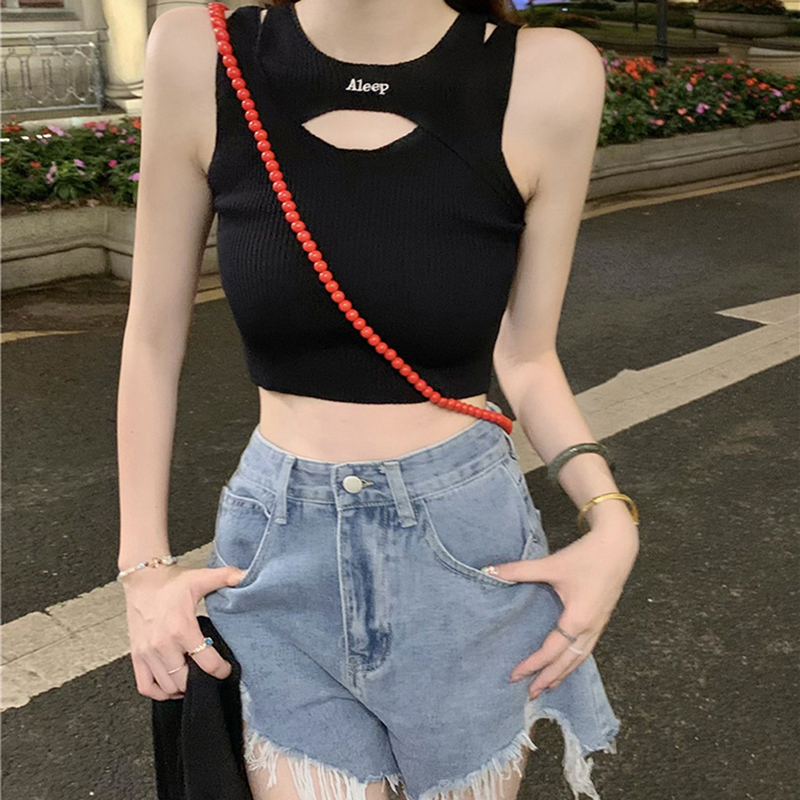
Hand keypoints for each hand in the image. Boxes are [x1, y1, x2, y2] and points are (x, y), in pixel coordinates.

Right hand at [122, 563, 244, 699]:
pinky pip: (146, 687)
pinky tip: (171, 685)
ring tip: (193, 678)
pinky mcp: (136, 656)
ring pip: (167, 687)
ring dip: (182, 688)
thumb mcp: (201, 577)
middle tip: (209, 674)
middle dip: (201, 680)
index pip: (207, 662)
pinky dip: (159, 692)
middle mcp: (163, 645)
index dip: (221, 670)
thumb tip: (247, 575)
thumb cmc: (171, 582)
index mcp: (182, 628)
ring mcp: (147, 653)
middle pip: (185, 680)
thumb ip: (226, 577)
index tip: (226, 669)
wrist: (142, 579)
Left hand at [485, 517, 638, 698]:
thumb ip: (519, 570)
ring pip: (580, 658)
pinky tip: (567, 662)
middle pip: (567, 663)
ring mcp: (599, 625)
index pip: (551, 651)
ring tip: (548, 686)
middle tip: (530, 693)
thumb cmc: (585, 556)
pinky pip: (587, 649)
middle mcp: (590, 628)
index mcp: (577, 619)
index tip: (515, 676)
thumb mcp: (550, 564)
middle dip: (549, 679)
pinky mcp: (602, 618)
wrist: (618, 546)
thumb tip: (490, 571)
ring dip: (563, 673)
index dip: (532, 665)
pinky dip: (574, 661)